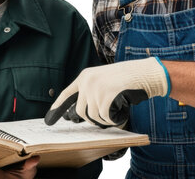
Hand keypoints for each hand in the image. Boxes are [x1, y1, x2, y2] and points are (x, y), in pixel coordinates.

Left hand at [45, 57, 169, 126]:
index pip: (66, 94)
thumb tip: (81, 112)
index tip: (49, 120)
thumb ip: (91, 91)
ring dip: (105, 119)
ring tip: (116, 109)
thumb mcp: (103, 79)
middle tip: (106, 114)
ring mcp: (96, 87)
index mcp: (85, 76)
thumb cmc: (127, 78)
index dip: (57, 107)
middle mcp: (87, 81)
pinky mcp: (106, 94)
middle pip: (81, 111)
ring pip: (93, 116)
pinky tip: (121, 110)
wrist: (145, 72)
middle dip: (93, 118)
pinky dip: (114, 119)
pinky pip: (105, 117)